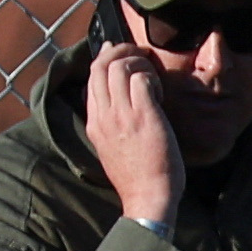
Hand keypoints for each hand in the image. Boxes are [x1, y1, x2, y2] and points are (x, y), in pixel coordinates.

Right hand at [83, 36, 182, 229]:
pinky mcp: (144, 116)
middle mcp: (103, 115)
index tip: (120, 55)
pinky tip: (160, 93)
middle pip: (101, 65)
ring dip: (139, 63)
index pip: (91, 78)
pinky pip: (142, 79)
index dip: (105, 60)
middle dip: (120, 52)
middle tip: (139, 54)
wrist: (148, 198)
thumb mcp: (110, 148)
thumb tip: (116, 102)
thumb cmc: (136, 177)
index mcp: (94, 123)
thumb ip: (109, 123)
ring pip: (120, 67)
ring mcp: (122, 115)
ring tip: (151, 77)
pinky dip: (152, 77)